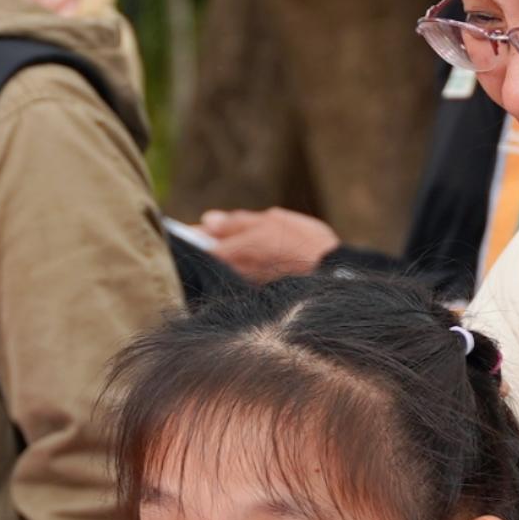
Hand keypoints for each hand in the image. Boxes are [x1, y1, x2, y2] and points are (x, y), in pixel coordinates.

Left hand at [193, 207, 341, 279]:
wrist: (332, 277)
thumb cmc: (302, 244)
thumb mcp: (269, 220)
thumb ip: (236, 222)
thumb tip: (208, 220)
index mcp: (229, 253)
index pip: (197, 243)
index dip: (192, 235)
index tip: (187, 231)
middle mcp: (231, 275)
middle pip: (209, 259)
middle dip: (209, 248)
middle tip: (214, 237)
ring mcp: (242, 289)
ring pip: (224, 271)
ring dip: (226, 261)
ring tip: (242, 251)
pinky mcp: (255, 300)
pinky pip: (239, 282)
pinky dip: (241, 273)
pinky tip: (256, 266)